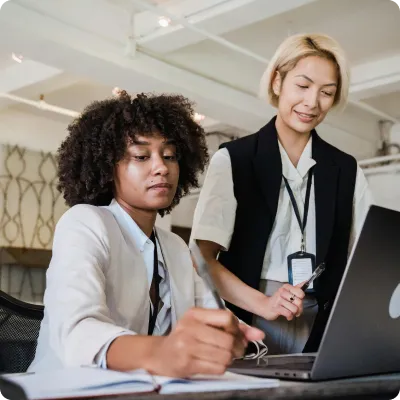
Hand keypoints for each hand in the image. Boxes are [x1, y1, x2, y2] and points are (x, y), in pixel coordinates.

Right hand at [144, 307, 262, 376]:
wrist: (160, 355)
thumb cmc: (185, 338)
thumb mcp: (205, 325)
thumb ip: (232, 327)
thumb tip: (259, 334)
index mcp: (195, 314)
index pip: (227, 317)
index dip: (237, 329)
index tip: (236, 335)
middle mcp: (190, 327)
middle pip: (228, 340)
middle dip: (237, 348)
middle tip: (235, 351)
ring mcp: (187, 345)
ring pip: (225, 355)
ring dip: (229, 359)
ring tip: (223, 357)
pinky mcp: (187, 363)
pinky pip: (217, 367)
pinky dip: (221, 367)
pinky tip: (214, 363)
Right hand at [261, 283, 304, 320]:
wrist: (265, 306)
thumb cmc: (278, 300)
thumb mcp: (287, 292)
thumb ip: (297, 288)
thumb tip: (306, 281)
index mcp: (286, 287)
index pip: (300, 292)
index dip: (301, 299)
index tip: (297, 300)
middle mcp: (282, 291)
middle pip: (299, 302)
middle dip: (299, 308)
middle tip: (295, 310)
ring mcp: (278, 300)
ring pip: (294, 309)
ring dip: (294, 313)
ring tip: (290, 312)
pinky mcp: (276, 308)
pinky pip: (288, 313)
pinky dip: (289, 316)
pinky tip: (287, 316)